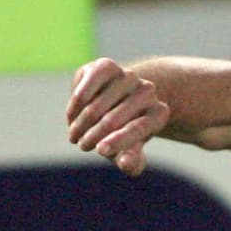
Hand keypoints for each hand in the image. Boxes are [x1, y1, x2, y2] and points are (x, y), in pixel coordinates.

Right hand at [66, 57, 169, 176]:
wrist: (113, 103)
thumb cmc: (122, 132)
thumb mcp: (127, 150)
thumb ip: (131, 161)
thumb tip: (126, 164)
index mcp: (158, 113)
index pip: (138, 128)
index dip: (118, 141)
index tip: (100, 150)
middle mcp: (148, 91)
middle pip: (115, 119)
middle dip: (94, 136)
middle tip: (83, 146)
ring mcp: (128, 77)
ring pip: (98, 105)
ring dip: (82, 123)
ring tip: (74, 135)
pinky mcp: (107, 66)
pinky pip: (88, 85)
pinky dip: (77, 102)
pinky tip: (71, 115)